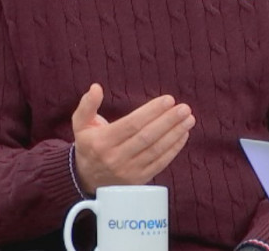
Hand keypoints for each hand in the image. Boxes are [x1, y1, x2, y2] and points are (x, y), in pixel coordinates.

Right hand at [71, 83, 195, 194]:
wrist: (86, 179)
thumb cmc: (88, 146)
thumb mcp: (80, 124)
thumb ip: (87, 105)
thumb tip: (96, 88)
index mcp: (102, 142)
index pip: (131, 124)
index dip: (151, 112)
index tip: (168, 100)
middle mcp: (115, 158)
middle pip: (147, 137)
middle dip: (168, 121)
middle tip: (184, 108)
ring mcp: (129, 171)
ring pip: (156, 150)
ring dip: (175, 133)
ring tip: (189, 119)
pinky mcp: (139, 180)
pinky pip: (160, 163)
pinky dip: (174, 149)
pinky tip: (183, 135)